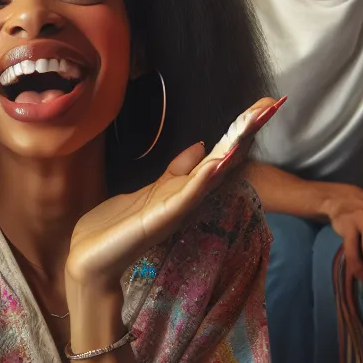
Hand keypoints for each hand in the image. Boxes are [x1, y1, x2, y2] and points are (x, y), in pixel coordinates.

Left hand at [66, 96, 282, 288]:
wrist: (90, 259)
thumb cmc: (117, 227)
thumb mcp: (151, 190)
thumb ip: (177, 171)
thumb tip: (201, 146)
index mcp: (184, 188)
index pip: (219, 154)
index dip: (241, 130)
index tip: (266, 103)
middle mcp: (186, 197)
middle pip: (222, 159)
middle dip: (245, 132)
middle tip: (272, 103)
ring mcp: (175, 208)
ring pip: (210, 173)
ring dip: (232, 148)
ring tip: (253, 123)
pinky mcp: (159, 219)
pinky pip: (185, 197)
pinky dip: (202, 180)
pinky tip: (217, 162)